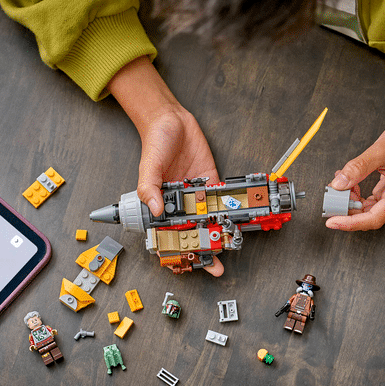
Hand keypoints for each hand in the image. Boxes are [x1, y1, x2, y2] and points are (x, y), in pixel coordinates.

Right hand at [108, 56, 224, 275]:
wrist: (171, 120)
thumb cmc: (155, 141)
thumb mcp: (148, 165)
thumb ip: (149, 187)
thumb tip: (156, 209)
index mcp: (161, 202)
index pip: (167, 232)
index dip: (176, 249)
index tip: (185, 262)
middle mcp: (179, 201)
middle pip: (191, 231)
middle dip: (203, 249)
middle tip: (215, 266)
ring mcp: (196, 193)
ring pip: (207, 219)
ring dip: (217, 233)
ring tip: (228, 248)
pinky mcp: (209, 181)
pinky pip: (219, 198)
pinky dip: (228, 209)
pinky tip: (236, 221)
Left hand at [324, 82, 384, 231]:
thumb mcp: (380, 151)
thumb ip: (357, 168)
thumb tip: (338, 184)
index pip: (373, 219)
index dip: (350, 223)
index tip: (332, 222)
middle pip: (370, 216)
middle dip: (348, 209)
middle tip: (331, 198)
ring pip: (370, 209)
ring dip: (353, 201)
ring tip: (341, 185)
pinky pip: (373, 201)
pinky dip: (360, 195)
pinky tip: (350, 184)